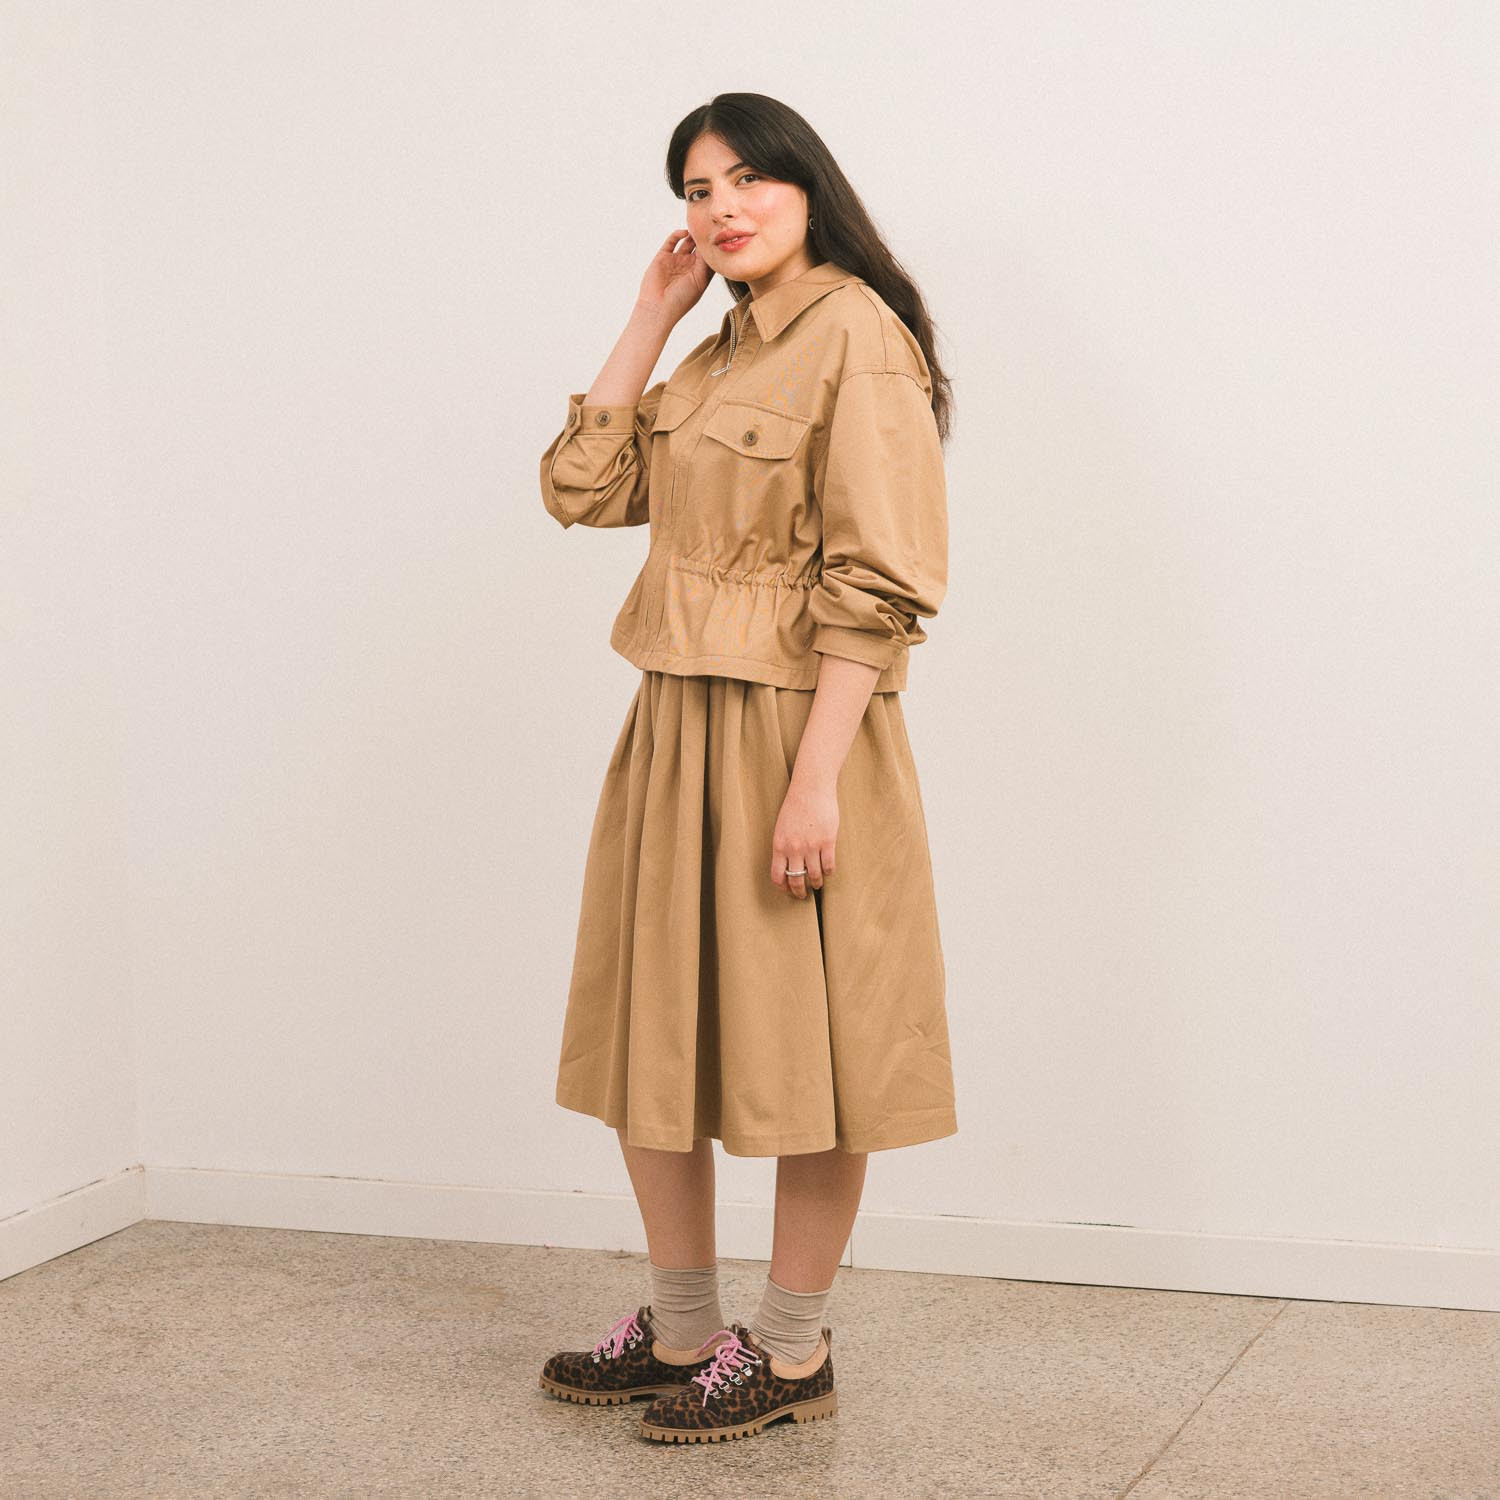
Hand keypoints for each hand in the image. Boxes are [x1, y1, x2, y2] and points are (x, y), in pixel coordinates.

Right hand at [637, 229, 713, 327]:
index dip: (714, 248)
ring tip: (699, 227)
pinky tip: (685, 232)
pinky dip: (677, 234)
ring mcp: (675, 260)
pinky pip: (671, 241)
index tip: (721, 238)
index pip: (709, 257)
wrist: (658, 307)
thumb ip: (706, 264)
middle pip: (700, 247)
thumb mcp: (700, 282)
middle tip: (712, 228)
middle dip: (705, 238)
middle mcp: (688, 266)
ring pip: (687, 242)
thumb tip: (712, 246)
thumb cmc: (681, 299)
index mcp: (699, 274)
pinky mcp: (663, 256)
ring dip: (693, 234)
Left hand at [770, 776, 837, 900]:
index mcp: (779, 846)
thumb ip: (784, 847)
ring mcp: (812, 846)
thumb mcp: (781, 828)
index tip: (788, 890)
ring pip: (814, 876)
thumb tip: (788, 866)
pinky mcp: (828, 841)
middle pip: (796, 880)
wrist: (811, 788)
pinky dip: (829, 872)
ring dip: (816, 883)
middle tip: (803, 895)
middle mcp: (794, 849)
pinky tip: (828, 871)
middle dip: (799, 892)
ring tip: (818, 883)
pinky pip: (829, 866)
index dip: (783, 888)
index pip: (778, 877)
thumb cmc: (795, 806)